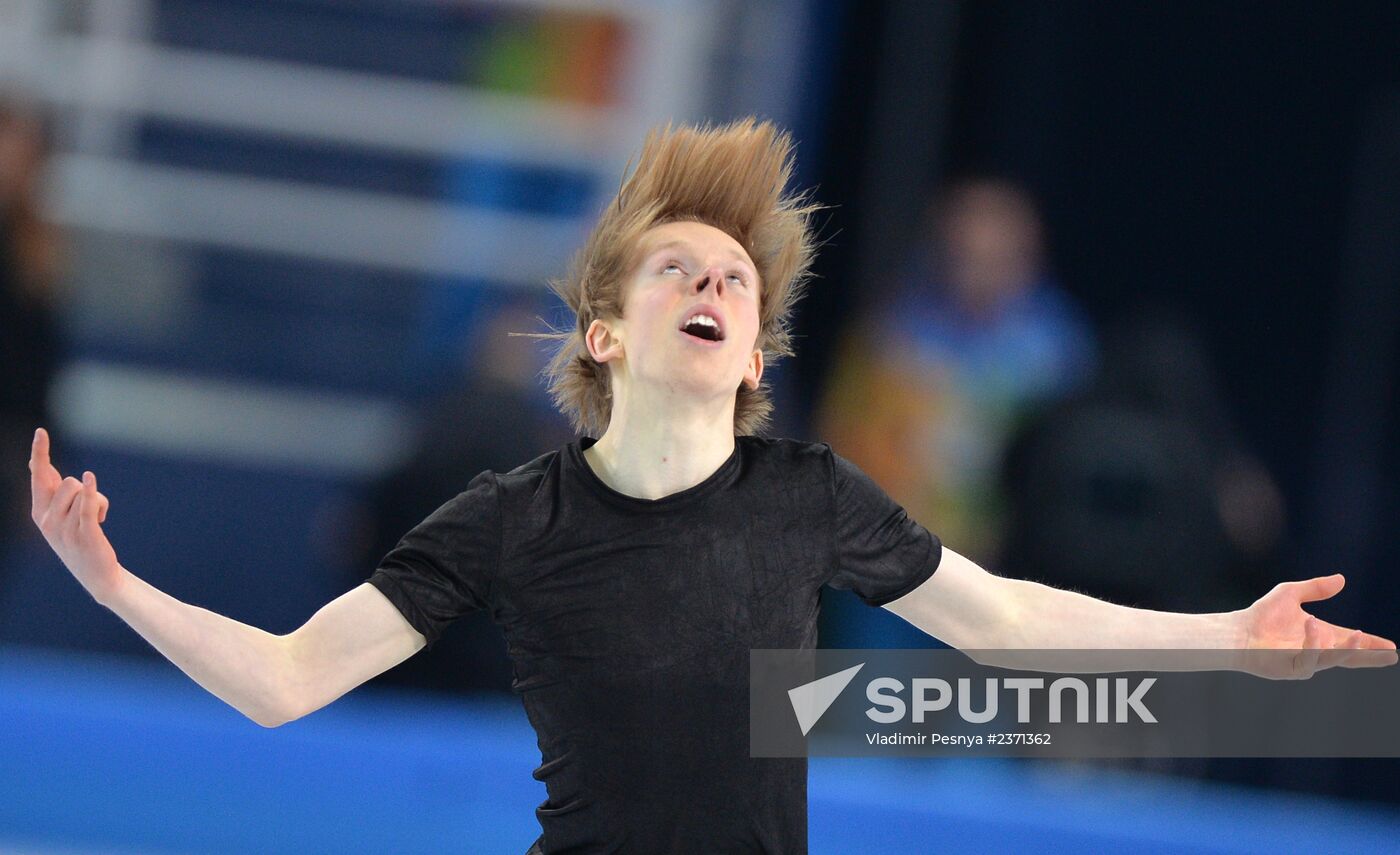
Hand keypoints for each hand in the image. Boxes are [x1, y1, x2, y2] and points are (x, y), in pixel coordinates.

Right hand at [29, 427, 123, 604]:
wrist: (96, 575)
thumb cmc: (78, 540)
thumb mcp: (59, 516)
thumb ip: (50, 491)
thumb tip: (37, 463)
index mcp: (39, 512)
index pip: (39, 477)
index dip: (40, 453)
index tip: (41, 432)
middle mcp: (46, 519)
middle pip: (68, 482)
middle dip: (84, 489)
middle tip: (89, 511)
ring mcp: (63, 528)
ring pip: (81, 491)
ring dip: (98, 500)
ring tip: (97, 520)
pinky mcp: (84, 533)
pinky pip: (86, 506)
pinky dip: (90, 492)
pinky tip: (91, 480)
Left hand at [1238, 574, 1396, 678]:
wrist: (1237, 630)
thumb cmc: (1262, 615)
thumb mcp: (1291, 593)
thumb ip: (1316, 588)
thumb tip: (1342, 579)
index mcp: (1322, 636)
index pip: (1351, 642)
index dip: (1371, 645)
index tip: (1391, 647)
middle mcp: (1317, 651)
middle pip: (1350, 657)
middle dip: (1370, 656)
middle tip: (1390, 654)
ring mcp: (1305, 662)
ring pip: (1332, 660)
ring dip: (1347, 649)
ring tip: (1359, 635)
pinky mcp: (1291, 669)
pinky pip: (1308, 660)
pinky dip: (1314, 644)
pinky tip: (1315, 626)